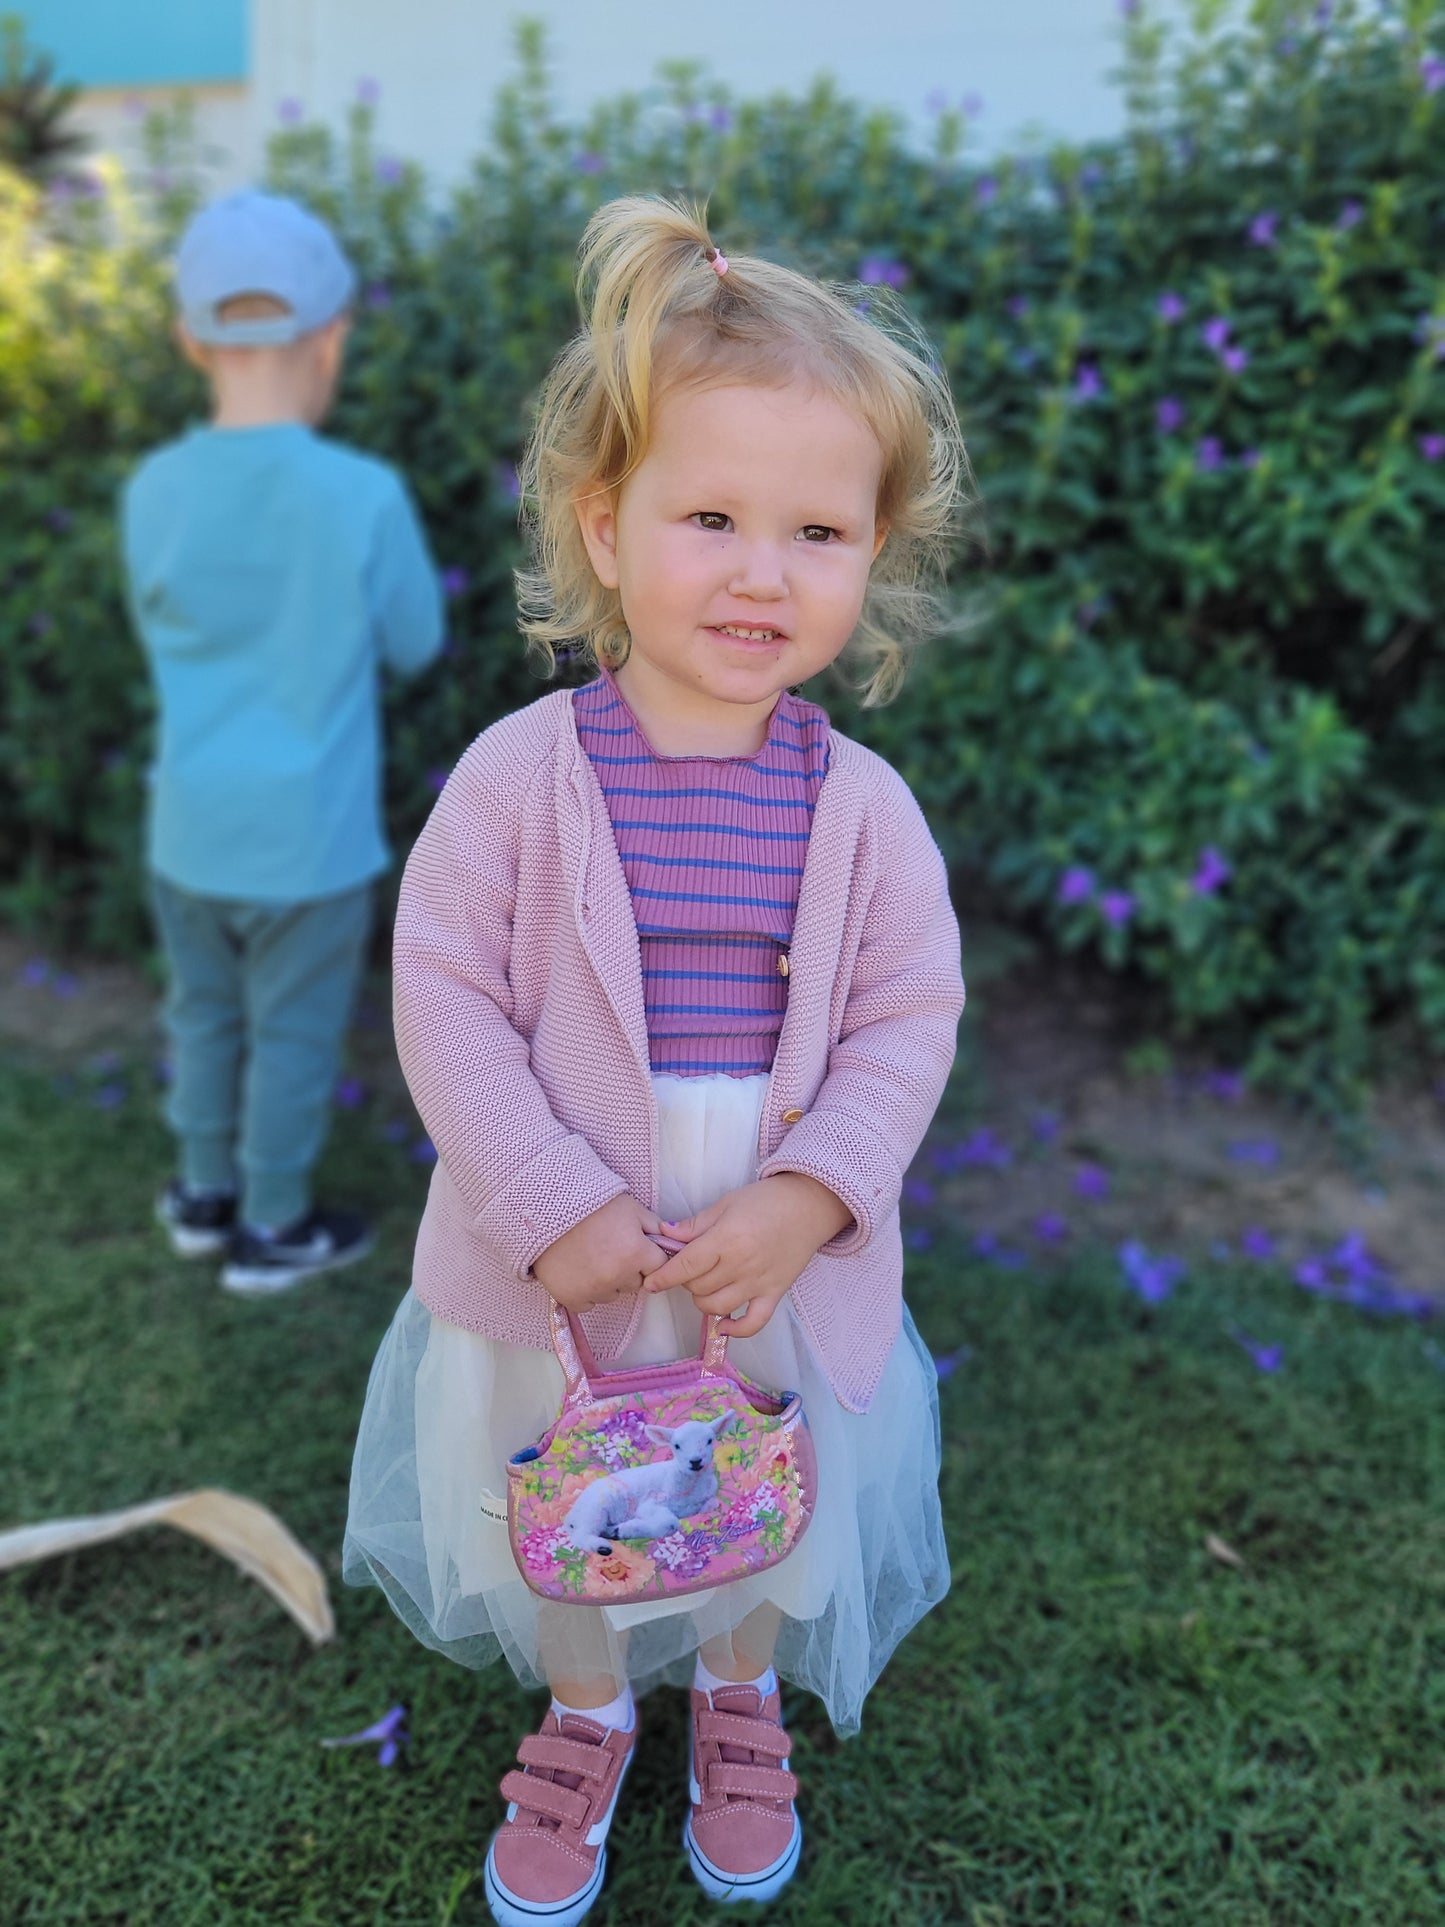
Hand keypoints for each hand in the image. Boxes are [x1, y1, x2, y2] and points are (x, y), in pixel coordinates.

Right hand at [533, 1194, 669, 1314]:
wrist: (546, 1207)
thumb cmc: (592, 1204)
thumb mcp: (630, 1207)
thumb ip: (654, 1226)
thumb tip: (671, 1241)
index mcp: (636, 1253)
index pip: (659, 1268)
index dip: (647, 1257)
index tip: (635, 1248)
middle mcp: (617, 1276)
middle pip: (635, 1284)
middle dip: (628, 1270)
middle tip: (609, 1249)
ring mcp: (593, 1289)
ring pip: (612, 1295)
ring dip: (607, 1282)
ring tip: (590, 1257)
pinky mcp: (571, 1298)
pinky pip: (588, 1304)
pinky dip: (585, 1292)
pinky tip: (577, 1271)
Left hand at [642, 1174, 852, 1337]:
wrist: (808, 1206)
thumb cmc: (765, 1200)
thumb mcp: (725, 1204)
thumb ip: (695, 1225)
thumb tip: (664, 1235)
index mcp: (726, 1239)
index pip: (687, 1265)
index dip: (664, 1276)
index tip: (651, 1283)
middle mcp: (741, 1265)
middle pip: (699, 1287)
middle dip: (686, 1281)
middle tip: (690, 1269)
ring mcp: (759, 1282)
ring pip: (718, 1307)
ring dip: (703, 1301)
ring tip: (705, 1287)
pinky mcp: (775, 1293)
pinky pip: (754, 1322)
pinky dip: (737, 1329)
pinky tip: (724, 1325)